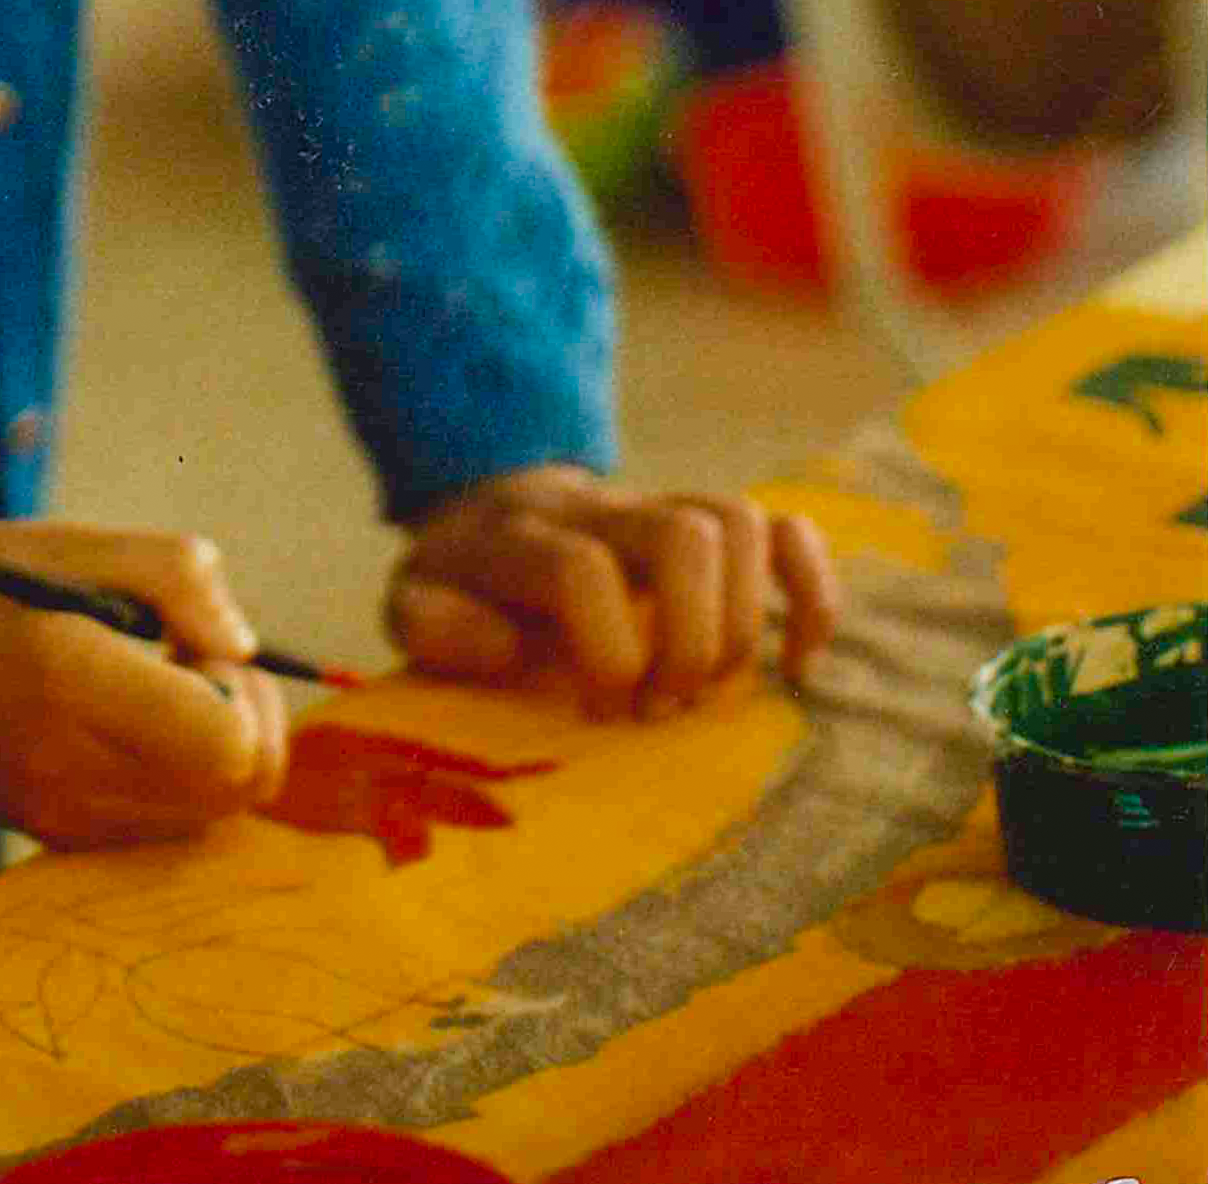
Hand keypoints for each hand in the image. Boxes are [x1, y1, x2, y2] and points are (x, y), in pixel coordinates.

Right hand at [0, 519, 290, 846]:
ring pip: (199, 819)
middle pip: (230, 794)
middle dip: (242, 722)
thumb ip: (178, 577)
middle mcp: (67, 769)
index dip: (245, 694)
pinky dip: (166, 780)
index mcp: (74, 683)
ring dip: (206, 755)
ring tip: (149, 684)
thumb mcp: (74, 544)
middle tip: (189, 657)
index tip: (199, 640)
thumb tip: (244, 646)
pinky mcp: (43, 833)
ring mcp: (53, 816)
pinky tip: (122, 721)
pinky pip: (150, 829)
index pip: (227, 748)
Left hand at [385, 463, 842, 713]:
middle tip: (660, 710)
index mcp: (525, 538)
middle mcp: (604, 513)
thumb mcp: (412, 605)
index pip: (584, 569)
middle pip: (686, 534)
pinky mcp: (712, 534)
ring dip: (744, 623)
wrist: (492, 512)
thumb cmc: (460, 584)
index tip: (598, 708)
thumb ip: (431, 625)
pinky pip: (788, 533)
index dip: (605, 650)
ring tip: (708, 691)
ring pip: (741, 522)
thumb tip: (505, 647)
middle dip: (692, 639)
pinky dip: (811, 597)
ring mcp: (664, 515)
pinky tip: (796, 667)